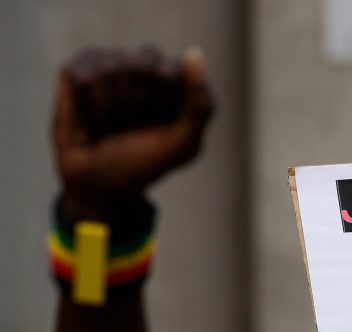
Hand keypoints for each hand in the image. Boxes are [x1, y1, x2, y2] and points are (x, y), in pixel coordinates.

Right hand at [52, 46, 213, 218]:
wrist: (100, 185)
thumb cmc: (144, 163)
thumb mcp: (184, 144)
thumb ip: (201, 105)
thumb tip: (195, 54)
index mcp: (176, 80)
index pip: (172, 72)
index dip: (164, 104)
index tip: (160, 125)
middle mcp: (145, 66)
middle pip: (143, 67)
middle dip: (138, 105)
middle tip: (133, 126)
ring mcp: (111, 65)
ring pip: (111, 70)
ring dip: (111, 109)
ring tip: (111, 125)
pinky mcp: (80, 70)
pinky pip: (84, 75)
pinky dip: (88, 104)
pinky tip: (91, 117)